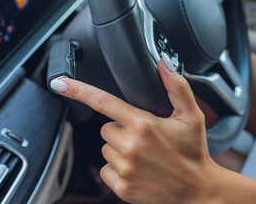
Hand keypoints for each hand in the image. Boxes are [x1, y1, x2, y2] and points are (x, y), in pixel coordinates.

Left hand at [51, 60, 221, 203]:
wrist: (196, 190)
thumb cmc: (193, 152)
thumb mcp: (192, 116)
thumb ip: (176, 86)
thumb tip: (164, 64)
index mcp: (143, 125)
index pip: (104, 101)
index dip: (79, 90)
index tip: (60, 84)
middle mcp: (130, 146)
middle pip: (105, 127)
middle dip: (120, 128)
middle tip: (143, 136)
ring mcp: (124, 168)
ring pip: (105, 148)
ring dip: (119, 147)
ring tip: (143, 153)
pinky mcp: (121, 186)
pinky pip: (105, 169)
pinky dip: (117, 167)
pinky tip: (138, 168)